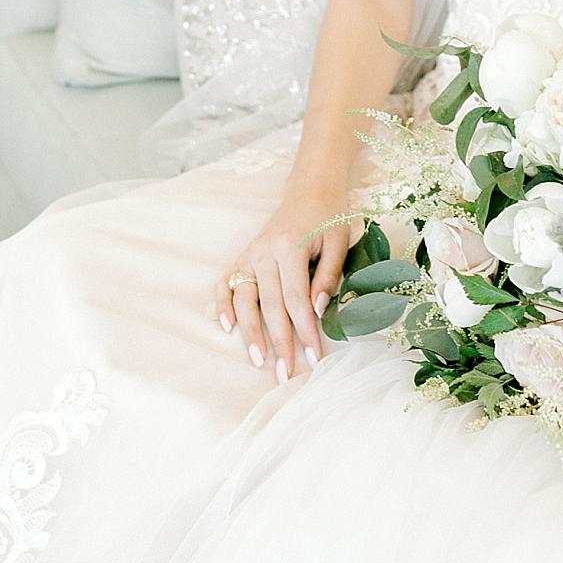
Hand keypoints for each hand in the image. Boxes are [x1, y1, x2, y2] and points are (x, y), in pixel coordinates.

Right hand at [214, 173, 352, 382]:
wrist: (311, 188)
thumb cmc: (330, 216)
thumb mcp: (339, 242)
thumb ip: (328, 276)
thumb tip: (316, 310)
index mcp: (290, 246)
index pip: (296, 300)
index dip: (304, 331)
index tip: (313, 358)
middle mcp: (264, 250)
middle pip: (270, 305)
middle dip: (279, 342)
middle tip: (285, 374)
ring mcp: (250, 253)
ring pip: (245, 299)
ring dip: (250, 332)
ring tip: (257, 361)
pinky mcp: (244, 255)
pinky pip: (227, 282)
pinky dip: (223, 304)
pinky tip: (226, 327)